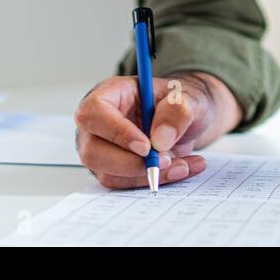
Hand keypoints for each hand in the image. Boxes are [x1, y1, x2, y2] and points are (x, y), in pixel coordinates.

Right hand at [73, 71, 241, 189]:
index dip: (116, 132)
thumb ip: (177, 111)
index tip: (146, 146)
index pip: (93, 112)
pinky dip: (156, 181)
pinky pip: (126, 185)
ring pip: (109, 174)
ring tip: (182, 164)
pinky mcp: (114, 170)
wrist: (185, 121)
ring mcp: (102, 149)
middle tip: (165, 160)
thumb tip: (160, 139)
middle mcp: (99, 123)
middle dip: (131, 163)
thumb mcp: (186, 97)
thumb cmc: (177, 103)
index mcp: (110, 94)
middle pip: (92, 151)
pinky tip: (181, 168)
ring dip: (147, 175)